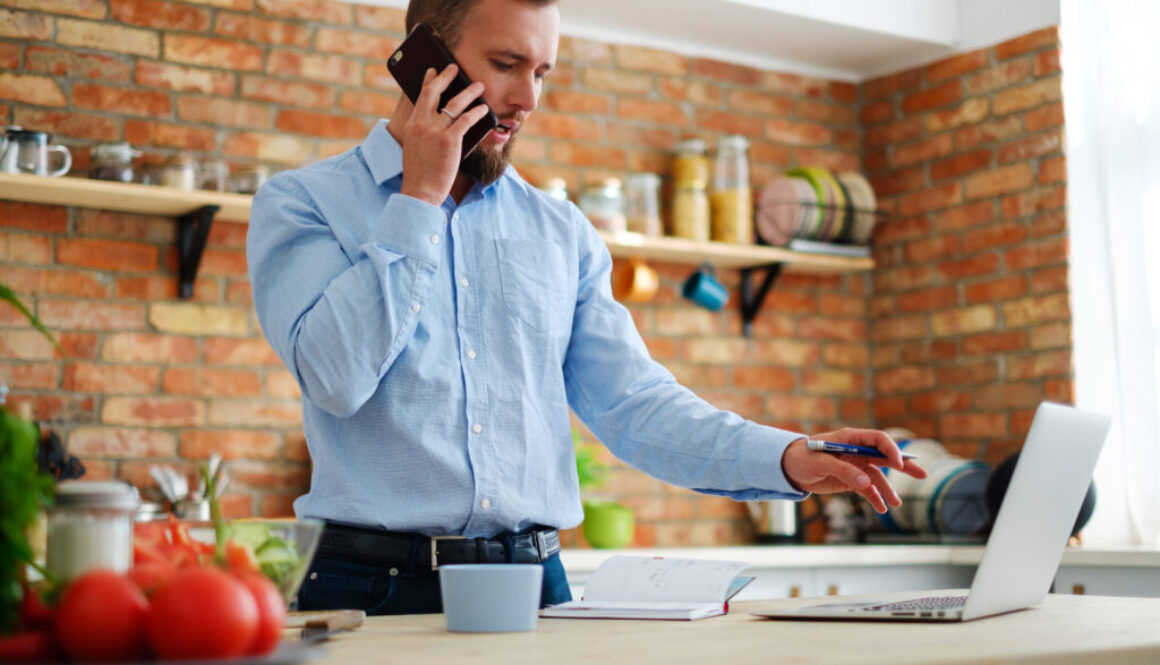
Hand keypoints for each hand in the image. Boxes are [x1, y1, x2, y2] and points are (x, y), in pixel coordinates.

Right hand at [397, 64, 491, 205]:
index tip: (433, 71)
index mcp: (412, 126)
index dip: (428, 81)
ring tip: (479, 86)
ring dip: (469, 92)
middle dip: (446, 77)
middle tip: (455, 67)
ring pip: (454, 104)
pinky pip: (466, 119)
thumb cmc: (421, 174)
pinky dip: (477, 112)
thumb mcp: (415, 148)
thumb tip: (442, 120)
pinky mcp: (449, 140)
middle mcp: (421, 124)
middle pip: (434, 92)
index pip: (420, 97)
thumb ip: (424, 132)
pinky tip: (484, 109)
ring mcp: (435, 131)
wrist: (420, 192)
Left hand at [780, 428, 926, 513]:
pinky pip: (867, 489)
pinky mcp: (851, 480)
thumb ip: (842, 470)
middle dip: (903, 466)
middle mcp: (857, 451)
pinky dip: (875, 498)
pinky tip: (882, 509)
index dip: (891, 449)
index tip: (899, 464)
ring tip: (896, 504)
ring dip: (888, 490)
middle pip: (885, 457)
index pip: (878, 439)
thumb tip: (864, 481)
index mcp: (850, 438)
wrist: (789, 468)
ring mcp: (855, 466)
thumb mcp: (819, 462)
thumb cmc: (801, 458)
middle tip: (921, 474)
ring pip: (878, 477)